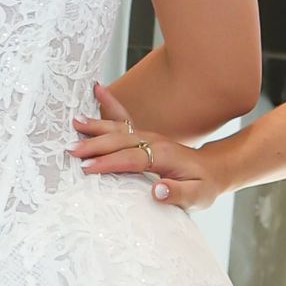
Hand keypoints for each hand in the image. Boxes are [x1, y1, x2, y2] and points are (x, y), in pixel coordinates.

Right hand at [70, 82, 222, 207]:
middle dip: (95, 144)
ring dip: (96, 126)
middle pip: (120, 140)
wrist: (214, 168)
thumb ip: (177, 194)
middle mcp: (154, 141)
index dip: (110, 163)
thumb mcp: (197, 196)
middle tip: (70, 149)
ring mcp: (148, 136)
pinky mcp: (144, 135)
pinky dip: (108, 106)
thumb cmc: (204, 185)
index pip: (132, 159)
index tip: (88, 167)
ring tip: (74, 122)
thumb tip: (156, 190)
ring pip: (118, 127)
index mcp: (164, 155)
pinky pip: (122, 119)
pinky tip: (96, 90)